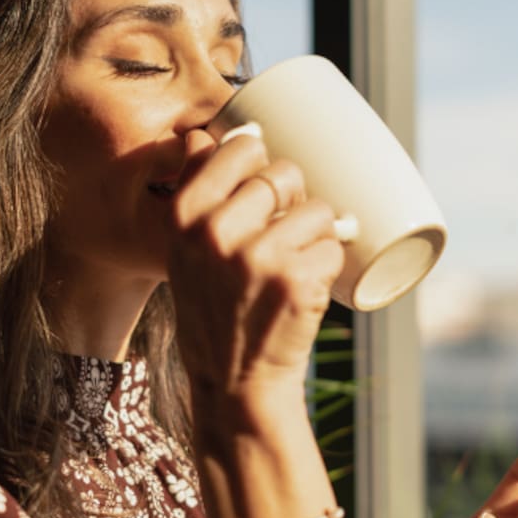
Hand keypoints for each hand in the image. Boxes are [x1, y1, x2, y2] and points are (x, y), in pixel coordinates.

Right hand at [161, 127, 343, 414]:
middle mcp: (215, 230)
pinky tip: (304, 290)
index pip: (237, 146)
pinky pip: (334, 245)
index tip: (262, 186)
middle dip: (293, 200)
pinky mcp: (295, 279)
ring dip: (316, 235)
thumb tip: (208, 134)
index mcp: (184, 215)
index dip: (260, 160)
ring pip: (317, 208)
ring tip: (293, 266)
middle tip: (282, 237)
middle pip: (283, 173)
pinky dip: (329, 265)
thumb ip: (196, 196)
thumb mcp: (183, 251)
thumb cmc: (213, 310)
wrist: (234, 383)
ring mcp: (257, 255)